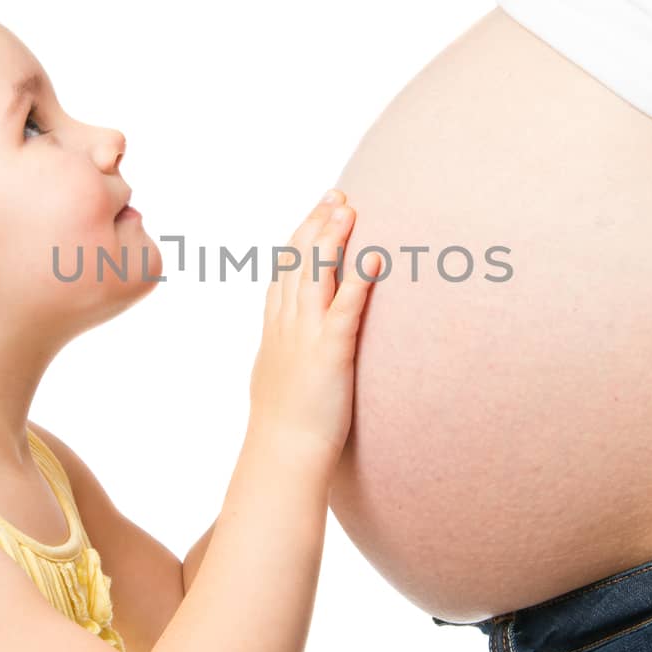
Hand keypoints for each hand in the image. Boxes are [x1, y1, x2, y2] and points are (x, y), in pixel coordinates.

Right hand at [247, 189, 381, 466]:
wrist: (282, 457)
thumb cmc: (285, 427)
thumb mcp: (279, 377)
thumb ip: (285, 351)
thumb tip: (288, 343)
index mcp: (276, 330)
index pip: (286, 271)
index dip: (302, 236)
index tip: (319, 209)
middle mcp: (287, 327)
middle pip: (299, 263)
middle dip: (318, 225)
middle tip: (337, 194)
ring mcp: (305, 339)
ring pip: (316, 277)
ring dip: (333, 240)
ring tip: (350, 209)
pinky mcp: (329, 355)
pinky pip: (345, 311)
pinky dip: (359, 282)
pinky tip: (375, 258)